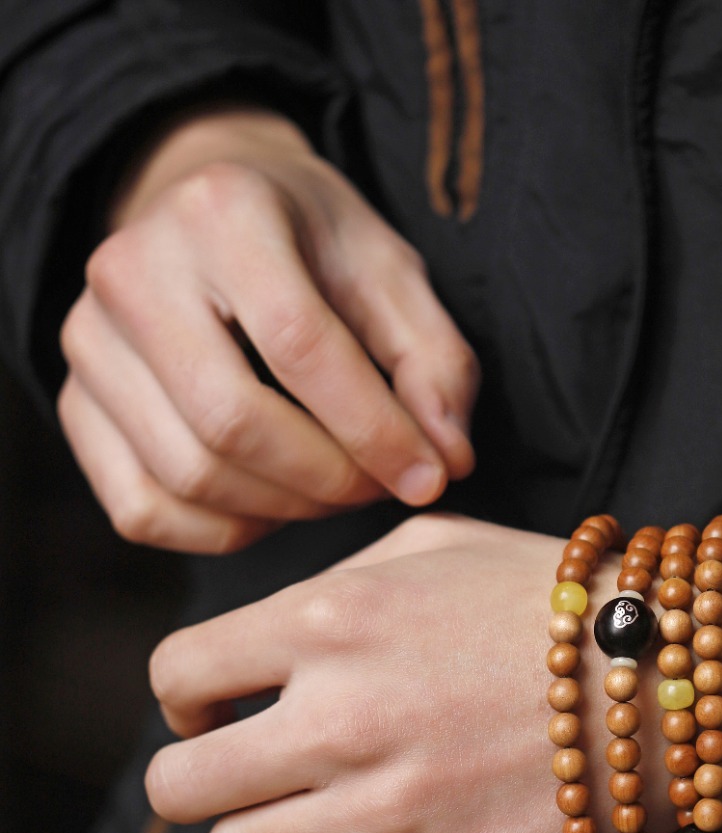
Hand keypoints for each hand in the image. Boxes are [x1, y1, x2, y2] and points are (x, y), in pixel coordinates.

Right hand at [58, 109, 478, 553]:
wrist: (208, 218)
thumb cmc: (310, 246)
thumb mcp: (388, 271)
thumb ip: (434, 360)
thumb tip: (447, 459)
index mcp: (220, 212)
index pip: (299, 347)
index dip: (374, 431)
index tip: (429, 476)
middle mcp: (131, 271)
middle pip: (232, 423)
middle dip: (327, 479)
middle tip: (380, 487)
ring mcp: (88, 342)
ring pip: (188, 476)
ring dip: (283, 510)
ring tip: (336, 490)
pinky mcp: (75, 405)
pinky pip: (144, 511)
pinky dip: (221, 532)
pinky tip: (272, 505)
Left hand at [143, 520, 721, 832]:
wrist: (676, 680)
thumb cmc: (556, 604)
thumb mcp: (431, 543)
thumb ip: (326, 587)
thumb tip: (250, 649)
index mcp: (329, 620)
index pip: (175, 677)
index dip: (189, 700)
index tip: (223, 712)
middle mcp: (339, 716)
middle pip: (179, 786)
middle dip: (208, 777)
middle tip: (259, 774)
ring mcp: (385, 811)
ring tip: (332, 812)